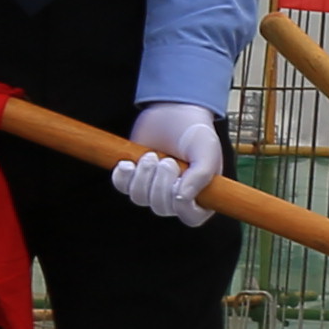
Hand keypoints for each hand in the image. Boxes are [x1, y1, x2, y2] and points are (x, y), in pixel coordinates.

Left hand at [110, 103, 225, 222]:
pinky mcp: (134, 177)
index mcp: (200, 194)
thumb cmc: (195, 131)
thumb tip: (183, 197)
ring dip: (143, 177)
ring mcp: (153, 188)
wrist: (173, 110)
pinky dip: (123, 176)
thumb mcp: (206, 150)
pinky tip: (129, 162)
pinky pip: (122, 187)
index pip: (191, 218)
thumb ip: (201, 175)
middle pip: (161, 208)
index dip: (183, 208)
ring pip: (139, 198)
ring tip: (150, 156)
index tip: (179, 185)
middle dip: (160, 184)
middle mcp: (177, 196)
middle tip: (166, 160)